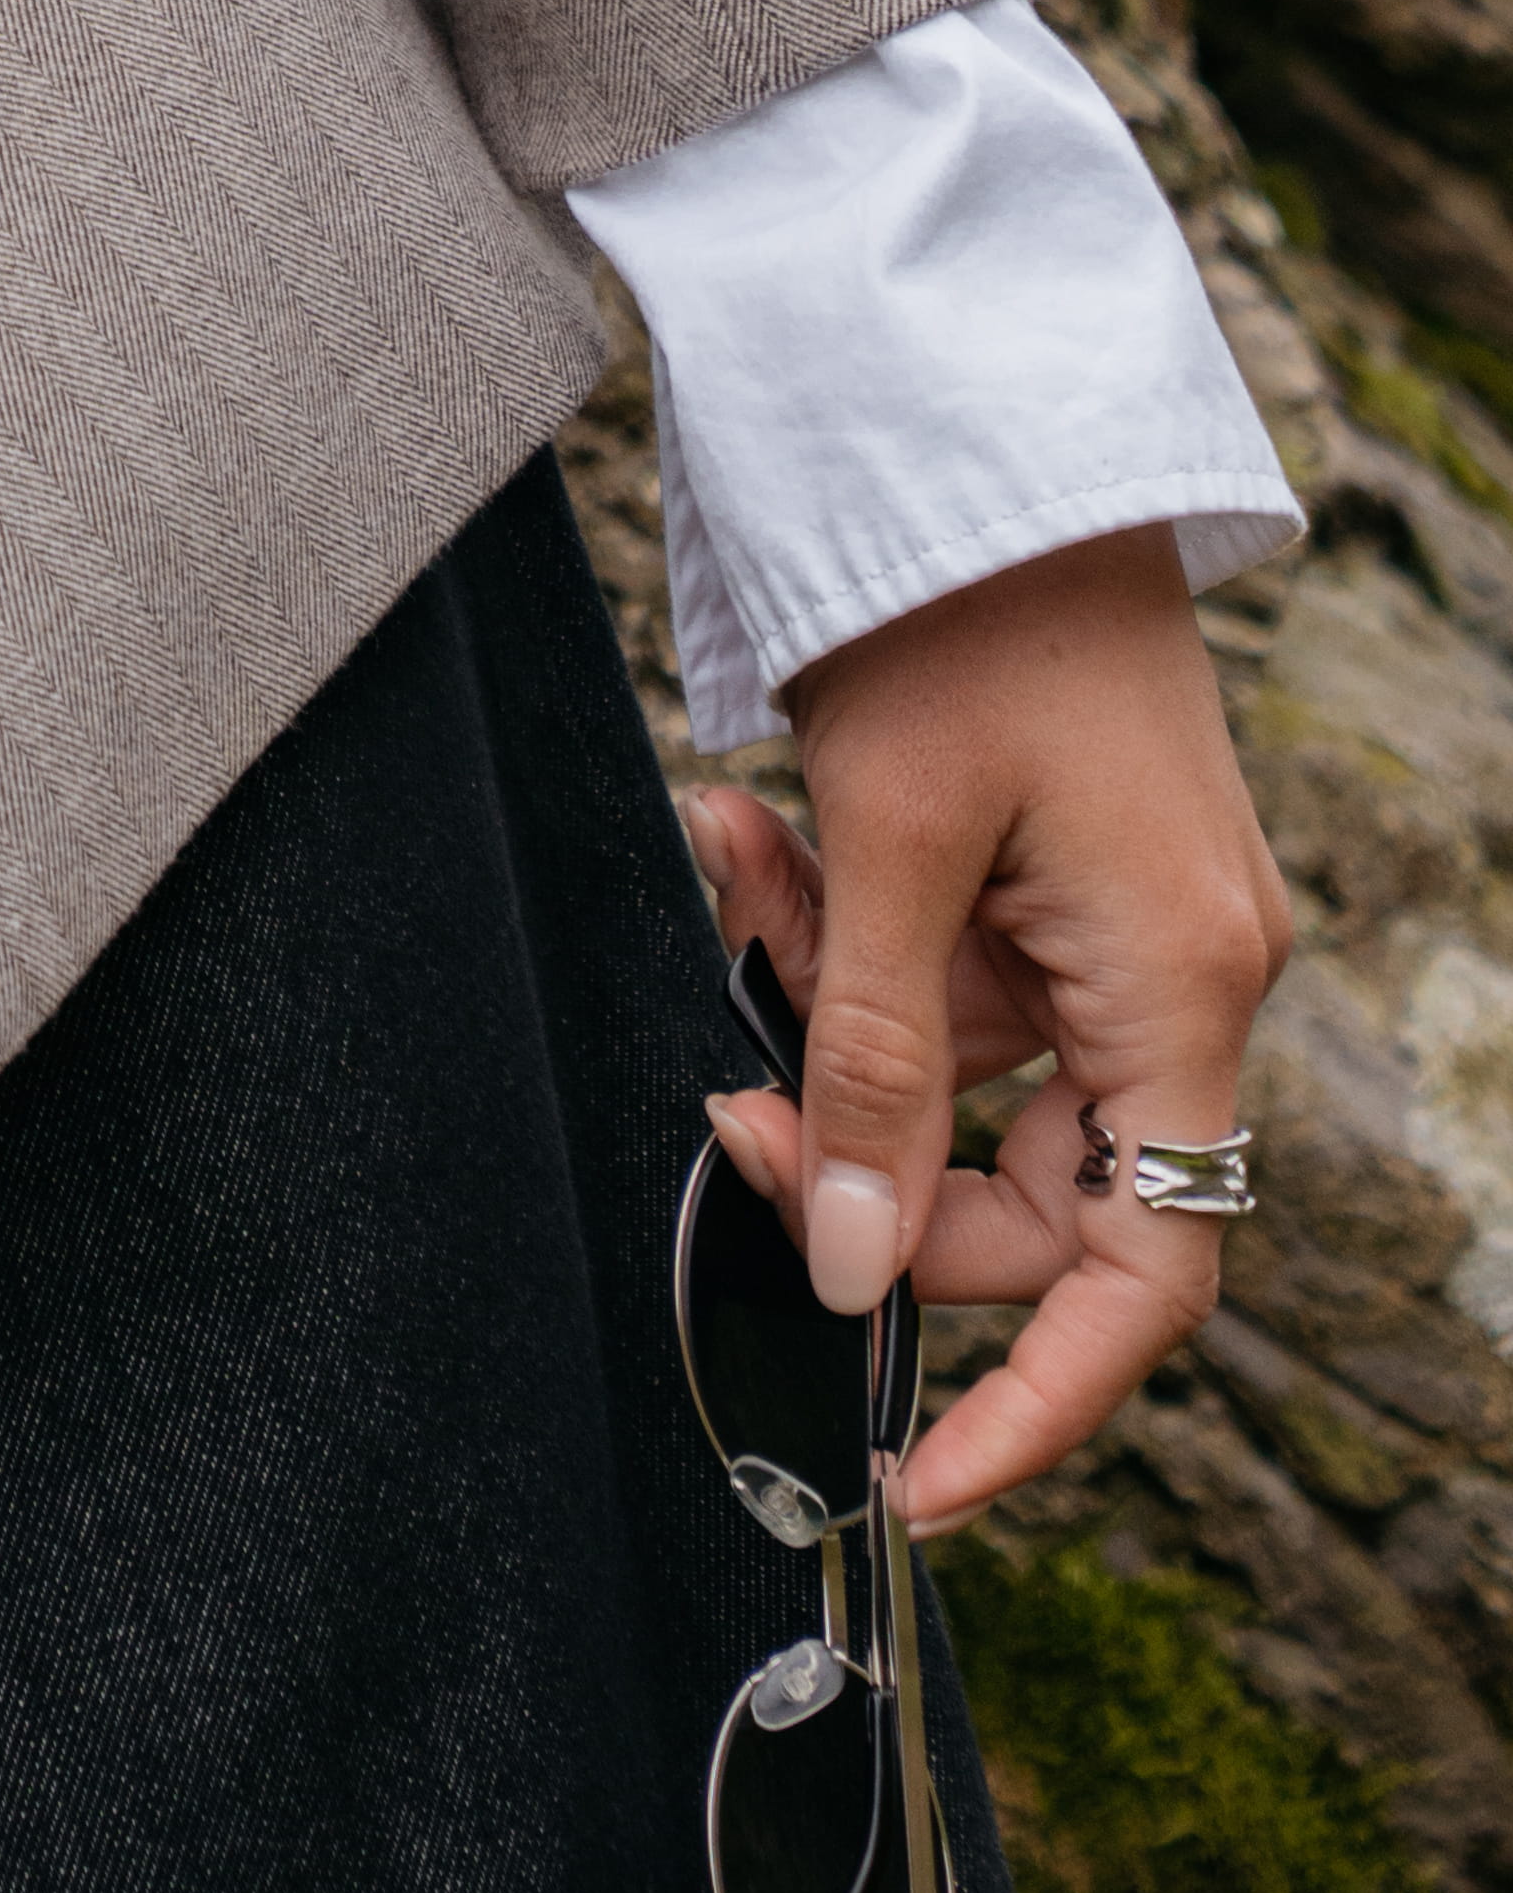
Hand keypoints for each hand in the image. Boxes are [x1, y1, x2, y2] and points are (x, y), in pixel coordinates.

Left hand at [693, 521, 1292, 1524]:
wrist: (973, 408)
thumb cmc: (953, 602)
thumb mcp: (884, 841)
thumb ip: (864, 1065)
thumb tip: (836, 1259)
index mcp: (1181, 985)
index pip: (1142, 1277)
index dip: (1037, 1401)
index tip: (919, 1483)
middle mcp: (1179, 971)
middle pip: (1027, 1177)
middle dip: (854, 1138)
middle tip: (712, 1073)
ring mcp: (1119, 919)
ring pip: (956, 1059)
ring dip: (819, 993)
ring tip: (725, 852)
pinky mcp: (1058, 864)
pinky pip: (941, 964)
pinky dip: (837, 923)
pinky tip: (750, 827)